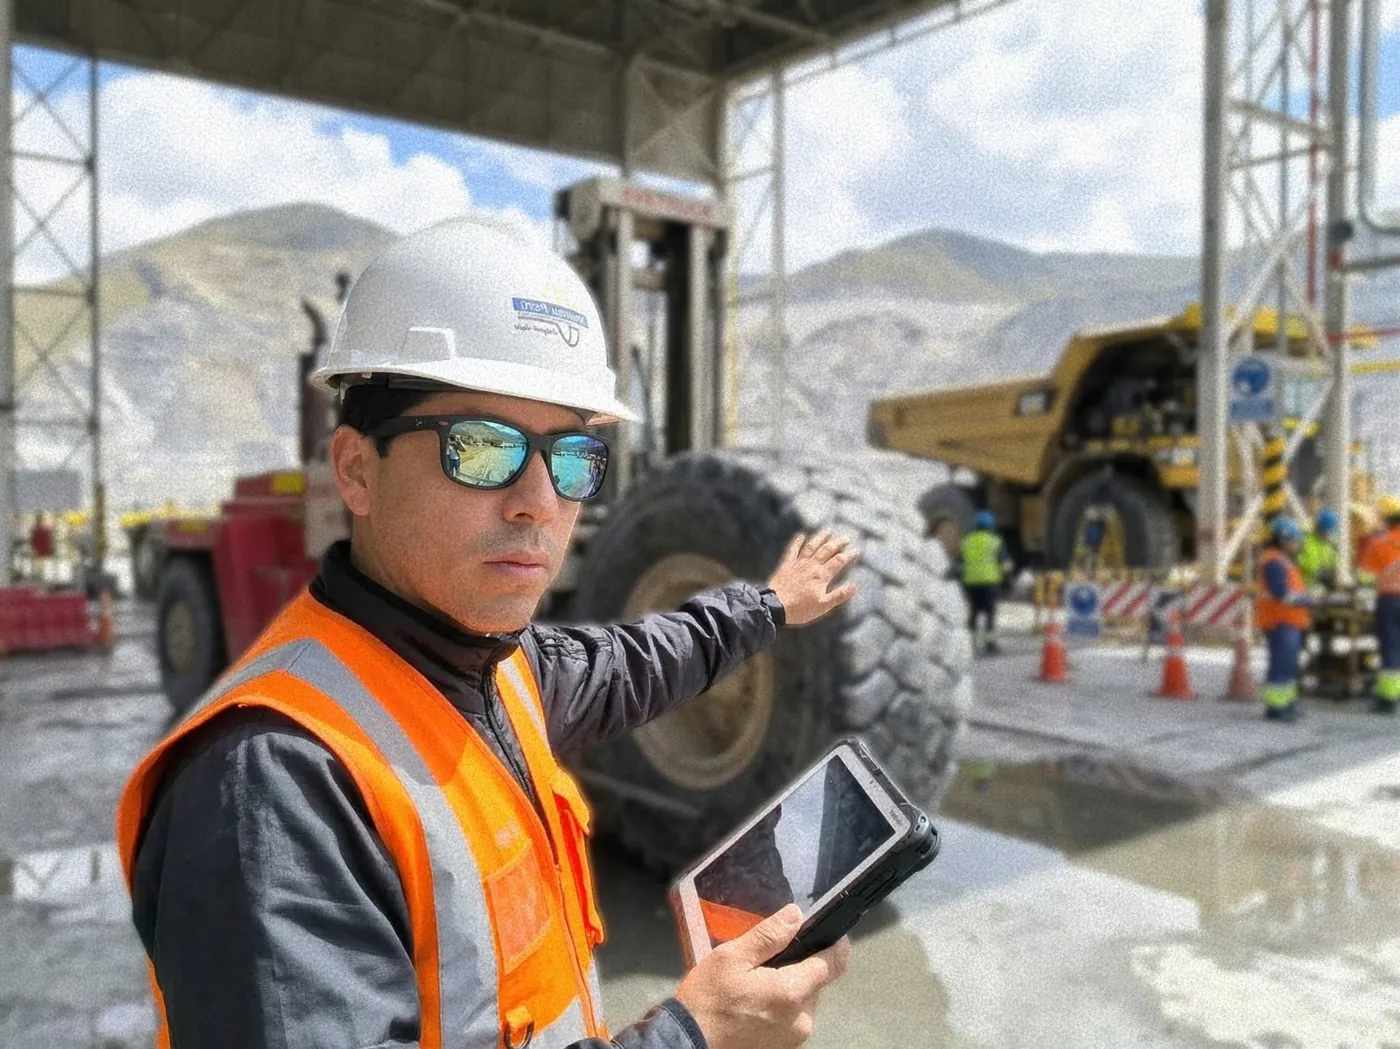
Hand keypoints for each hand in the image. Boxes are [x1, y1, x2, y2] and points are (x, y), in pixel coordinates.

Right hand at [676, 905, 850, 1048]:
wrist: (688, 1044)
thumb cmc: (707, 1001)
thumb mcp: (731, 958)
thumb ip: (768, 936)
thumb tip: (796, 915)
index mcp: (792, 992)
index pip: (834, 963)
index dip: (835, 944)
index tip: (826, 932)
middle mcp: (802, 1019)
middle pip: (816, 981)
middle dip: (799, 966)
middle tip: (767, 961)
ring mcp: (794, 1038)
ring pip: (804, 1001)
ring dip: (789, 988)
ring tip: (756, 984)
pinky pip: (792, 1019)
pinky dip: (780, 1007)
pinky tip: (755, 1004)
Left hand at [767, 531, 859, 625]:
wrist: (775, 606)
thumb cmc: (800, 608)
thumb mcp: (823, 606)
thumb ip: (839, 595)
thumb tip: (855, 587)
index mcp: (821, 575)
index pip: (838, 561)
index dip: (848, 555)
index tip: (856, 550)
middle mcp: (811, 566)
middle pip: (827, 550)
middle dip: (838, 543)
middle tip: (846, 538)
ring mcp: (798, 564)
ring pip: (811, 546)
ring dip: (820, 538)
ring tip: (828, 531)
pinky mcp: (786, 566)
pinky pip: (792, 550)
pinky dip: (797, 542)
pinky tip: (801, 536)